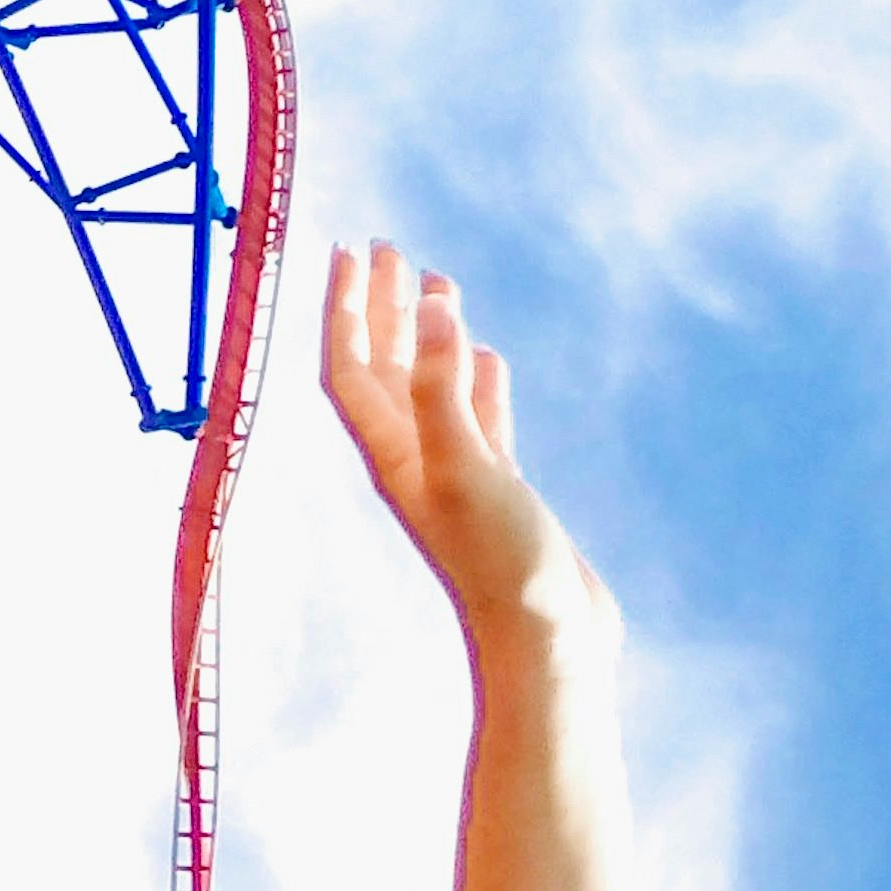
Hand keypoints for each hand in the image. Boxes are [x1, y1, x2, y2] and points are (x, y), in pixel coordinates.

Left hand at [321, 243, 615, 649]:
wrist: (546, 643)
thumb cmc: (502, 565)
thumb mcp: (467, 466)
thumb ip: (442, 388)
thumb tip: (428, 303)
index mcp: (394, 457)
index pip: (351, 369)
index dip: (344, 310)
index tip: (350, 250)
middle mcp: (416, 464)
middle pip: (382, 370)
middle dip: (378, 307)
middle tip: (387, 247)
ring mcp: (458, 477)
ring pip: (432, 389)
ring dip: (428, 336)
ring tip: (436, 283)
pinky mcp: (499, 491)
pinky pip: (479, 422)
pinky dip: (478, 382)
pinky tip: (487, 357)